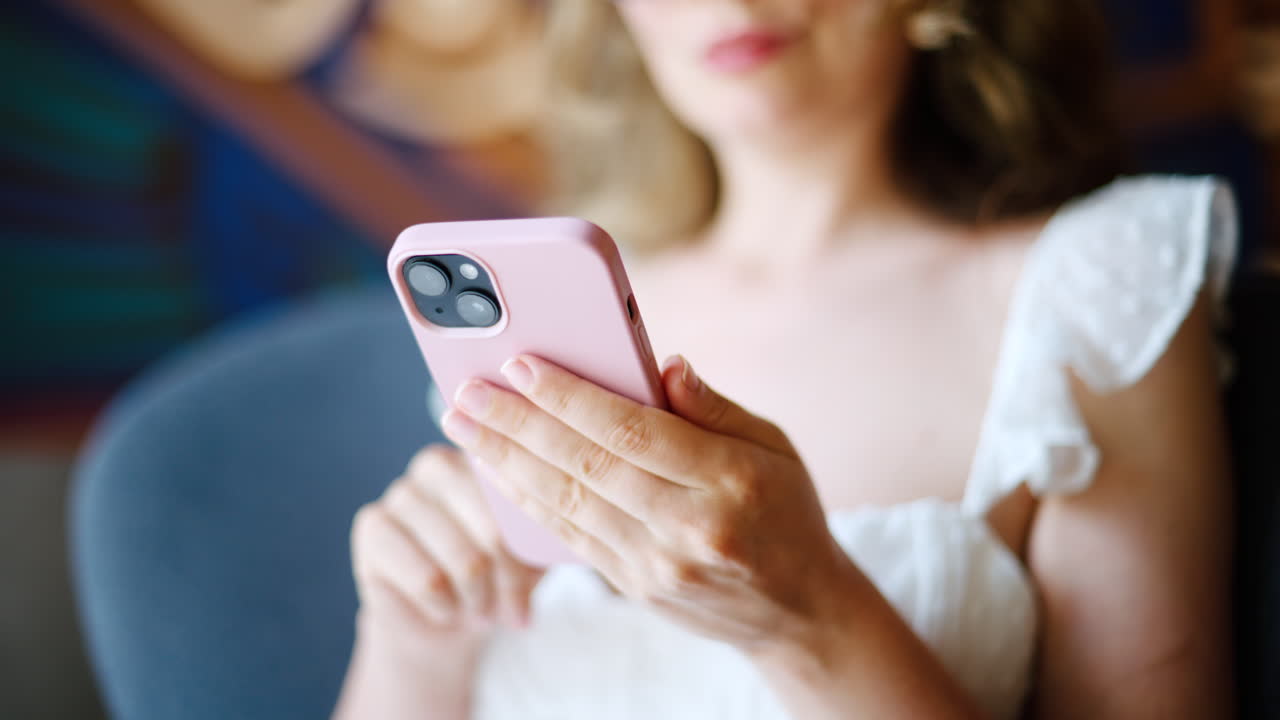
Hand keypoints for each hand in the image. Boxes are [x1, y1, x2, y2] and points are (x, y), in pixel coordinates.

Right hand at [350, 445, 543, 637]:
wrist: (444, 619)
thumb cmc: (497, 576)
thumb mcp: (534, 554)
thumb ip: (547, 533)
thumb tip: (562, 529)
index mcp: (483, 456)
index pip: (521, 496)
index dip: (532, 546)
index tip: (538, 578)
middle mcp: (437, 463)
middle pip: (493, 529)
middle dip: (508, 580)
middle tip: (513, 609)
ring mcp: (401, 491)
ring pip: (462, 558)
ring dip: (478, 599)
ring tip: (480, 609)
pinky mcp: (372, 525)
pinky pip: (427, 578)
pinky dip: (445, 607)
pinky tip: (445, 608)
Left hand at [439, 354, 857, 657]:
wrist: (799, 609)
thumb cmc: (785, 511)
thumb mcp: (772, 445)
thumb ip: (713, 407)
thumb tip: (662, 363)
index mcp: (729, 480)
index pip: (633, 430)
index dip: (571, 396)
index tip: (522, 364)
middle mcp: (689, 527)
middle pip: (587, 466)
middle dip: (517, 425)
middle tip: (467, 392)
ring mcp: (658, 564)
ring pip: (568, 504)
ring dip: (507, 462)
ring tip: (465, 426)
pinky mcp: (636, 587)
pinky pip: (571, 537)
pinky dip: (528, 502)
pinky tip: (497, 471)